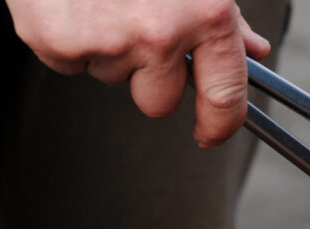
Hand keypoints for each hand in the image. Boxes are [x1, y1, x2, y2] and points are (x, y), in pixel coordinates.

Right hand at [5, 0, 269, 146]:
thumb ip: (225, 17)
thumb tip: (253, 51)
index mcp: (206, 15)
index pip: (224, 98)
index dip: (219, 126)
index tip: (210, 134)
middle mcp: (158, 34)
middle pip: (158, 103)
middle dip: (149, 77)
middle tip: (136, 26)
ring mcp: (105, 42)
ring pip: (112, 77)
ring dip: (108, 48)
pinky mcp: (56, 41)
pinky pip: (69, 63)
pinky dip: (69, 37)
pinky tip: (73, 1)